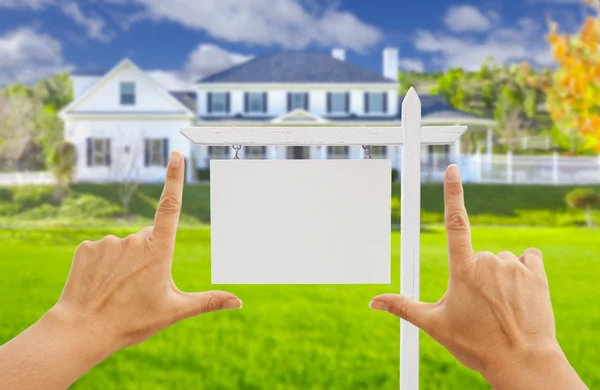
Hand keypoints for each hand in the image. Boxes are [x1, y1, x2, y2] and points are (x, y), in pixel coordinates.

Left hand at [52, 151, 241, 353]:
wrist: (81, 331)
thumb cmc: (131, 321)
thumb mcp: (174, 311)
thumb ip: (208, 302)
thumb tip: (239, 303)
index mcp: (158, 249)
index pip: (170, 205)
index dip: (173, 178)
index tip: (175, 154)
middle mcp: (134, 239)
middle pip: (148, 239)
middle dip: (148, 256)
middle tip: (140, 287)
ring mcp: (108, 242)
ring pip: (124, 246)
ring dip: (125, 262)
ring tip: (117, 290)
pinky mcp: (86, 247)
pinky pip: (101, 250)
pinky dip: (103, 264)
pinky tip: (99, 284)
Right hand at [369, 165, 586, 388]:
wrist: (523, 363)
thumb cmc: (476, 345)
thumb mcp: (435, 325)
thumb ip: (403, 306)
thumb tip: (373, 302)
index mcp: (462, 270)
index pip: (454, 222)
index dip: (452, 193)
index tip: (453, 169)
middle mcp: (489, 261)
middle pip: (476, 255)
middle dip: (474, 274)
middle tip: (478, 305)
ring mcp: (514, 266)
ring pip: (500, 260)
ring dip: (498, 275)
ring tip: (500, 306)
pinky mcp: (536, 274)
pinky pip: (527, 259)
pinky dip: (522, 271)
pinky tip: (520, 294)